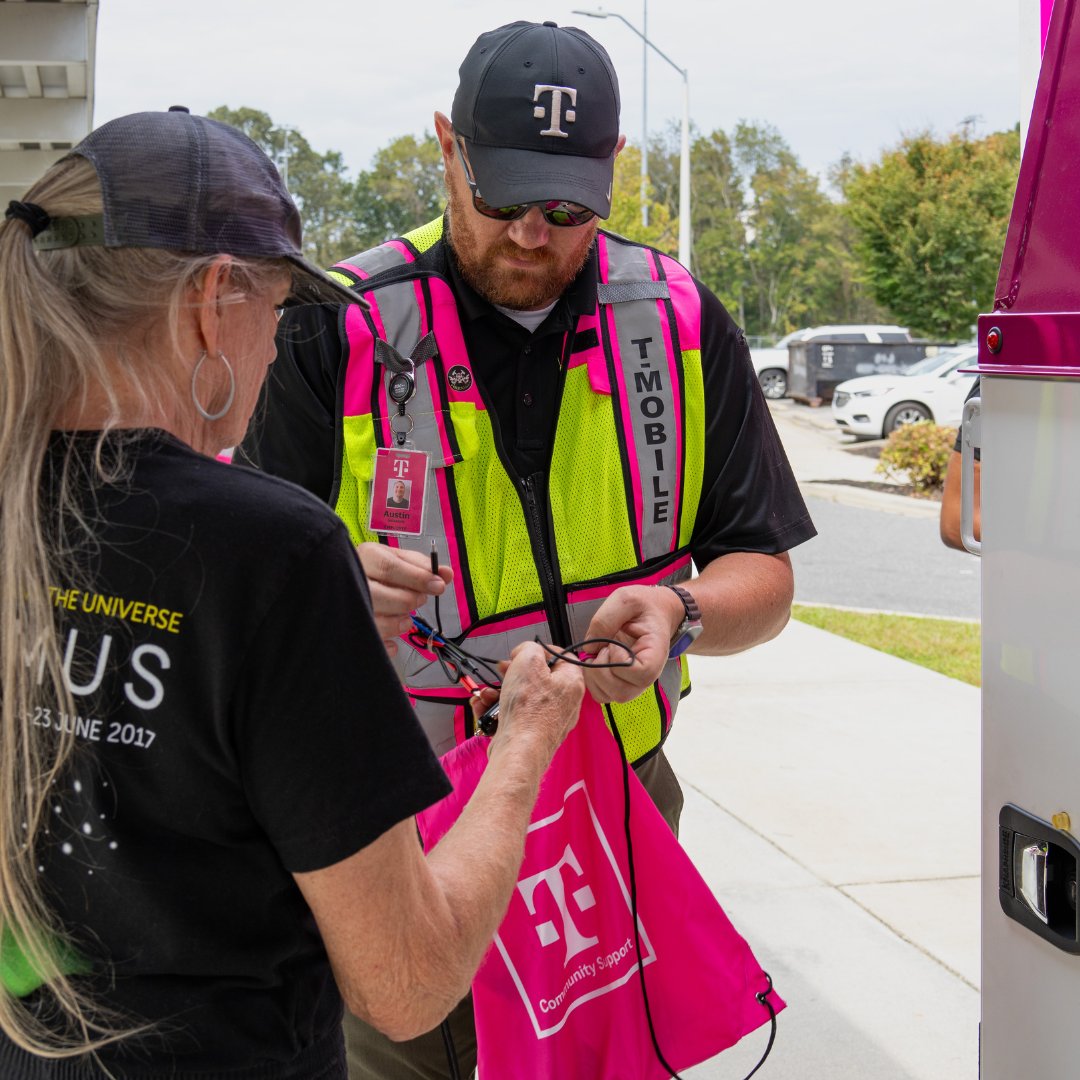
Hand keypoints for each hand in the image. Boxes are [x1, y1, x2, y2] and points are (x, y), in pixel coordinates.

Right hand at [357, 543, 452, 656]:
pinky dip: (387, 645)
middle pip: (382, 595)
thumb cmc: (375, 569)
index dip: (418, 578)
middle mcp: (351, 580)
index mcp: (366, 557)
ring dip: (399, 623)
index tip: (438, 586)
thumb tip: (447, 574)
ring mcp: (346, 606)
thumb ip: (422, 566)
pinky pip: (370, 642)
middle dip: (409, 601)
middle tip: (420, 600)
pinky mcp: (347, 629)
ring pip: (375, 621)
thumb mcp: (396, 558)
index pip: (390, 568)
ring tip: (406, 619)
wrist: (339, 579)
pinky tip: (393, 642)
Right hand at [492, 642, 583, 761]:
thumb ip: (528, 648)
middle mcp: (565, 702)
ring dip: (501, 691)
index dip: (539, 651)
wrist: (518, 751)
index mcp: (572, 682)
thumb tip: (525, 652)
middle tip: (503, 671)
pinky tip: (485, 708)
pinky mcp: (532, 733)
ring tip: (487, 694)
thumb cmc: (528, 711)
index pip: (561, 656)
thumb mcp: (527, 661)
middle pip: (538, 677)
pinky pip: (515, 715)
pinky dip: (498, 710)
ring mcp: (548, 720)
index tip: (523, 653)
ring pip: (522, 697)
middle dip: (514, 672)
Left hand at [580, 585, 683, 703]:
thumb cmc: (644, 606)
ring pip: (609, 696)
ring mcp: (634, 682)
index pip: (640, 674)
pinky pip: (602, 693)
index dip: (619, 660)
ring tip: (600, 654)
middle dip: (601, 670)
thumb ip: (605, 620)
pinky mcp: (621, 682)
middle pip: (621, 692)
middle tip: (602, 648)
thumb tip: (590, 648)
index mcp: (655, 654)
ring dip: (594, 676)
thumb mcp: (625, 599)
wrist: (655, 611)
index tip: (613, 642)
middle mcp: (647, 675)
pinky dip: (592, 680)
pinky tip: (596, 660)